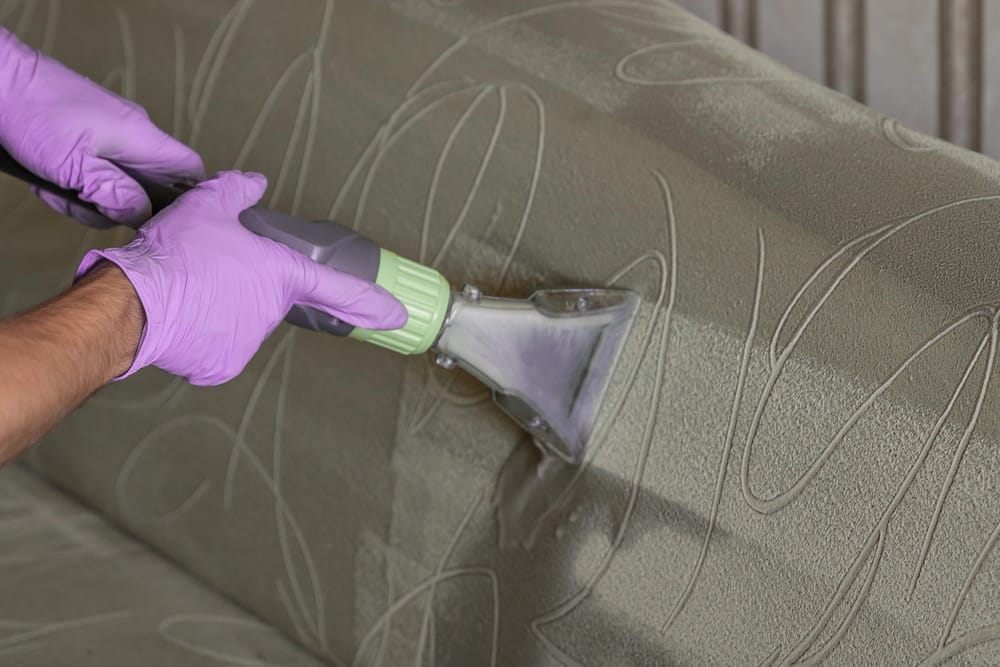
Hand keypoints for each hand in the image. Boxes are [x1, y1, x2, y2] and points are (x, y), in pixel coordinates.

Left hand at [0, 28, 203, 225]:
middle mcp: (133, 135)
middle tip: (92, 208)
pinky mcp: (89, 137)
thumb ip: (116, 195)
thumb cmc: (34, 113)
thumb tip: (142, 214)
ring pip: (120, 185)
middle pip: (151, 186)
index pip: (191, 169)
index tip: (169, 220)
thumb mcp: (76, 166)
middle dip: (123, 206)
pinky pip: (97, 173)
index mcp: (142, 137)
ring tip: (62, 190)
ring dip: (93, 199)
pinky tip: (53, 180)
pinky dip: (77, 185)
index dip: (189, 196)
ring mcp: (110, 135)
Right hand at [76, 171, 408, 385]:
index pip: (338, 288)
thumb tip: (255, 182)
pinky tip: (182, 316)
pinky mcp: (222, 365)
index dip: (371, 302)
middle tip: (206, 273)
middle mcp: (271, 311)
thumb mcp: (207, 205)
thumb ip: (238, 191)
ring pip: (239, 321)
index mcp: (279, 273)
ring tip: (187, 290)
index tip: (397, 316)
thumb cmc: (172, 255)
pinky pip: (216, 347)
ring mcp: (248, 341)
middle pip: (268, 298)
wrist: (132, 303)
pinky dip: (201, 333)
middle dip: (241, 286)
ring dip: (219, 308)